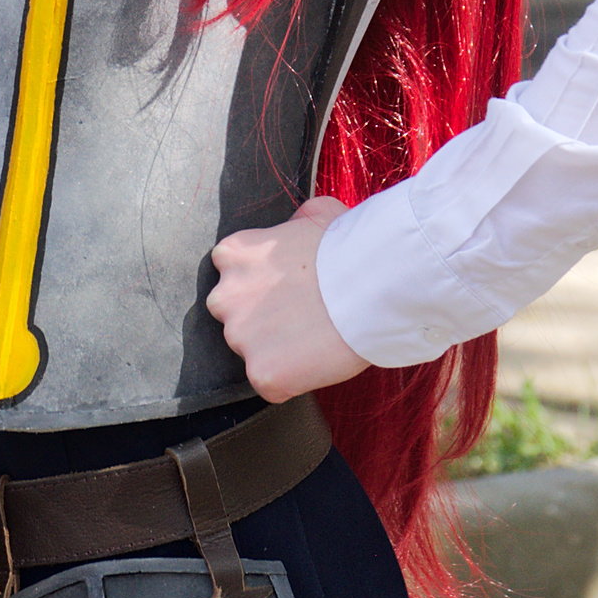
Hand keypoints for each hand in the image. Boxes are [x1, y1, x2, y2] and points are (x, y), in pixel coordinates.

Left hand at [206, 197, 370, 400]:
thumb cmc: (350, 246)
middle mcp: (225, 296)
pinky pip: (271, 384)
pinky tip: (318, 361)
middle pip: (235, 315)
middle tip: (301, 316)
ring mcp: (241, 338)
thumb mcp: (318, 213)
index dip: (263, 284)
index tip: (288, 288)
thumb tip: (297, 225)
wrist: (372, 284)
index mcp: (233, 255)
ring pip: (252, 351)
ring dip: (275, 350)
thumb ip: (294, 222)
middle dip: (260, 318)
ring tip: (314, 338)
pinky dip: (292, 380)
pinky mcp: (262, 373)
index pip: (232, 274)